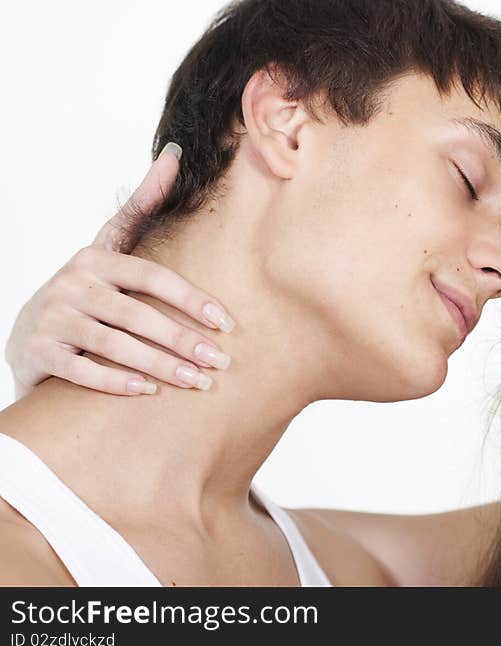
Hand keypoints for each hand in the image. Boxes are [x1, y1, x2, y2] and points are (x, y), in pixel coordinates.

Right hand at [5, 144, 235, 397]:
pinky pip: (83, 369)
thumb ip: (140, 208)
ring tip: (197, 382)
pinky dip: (117, 381)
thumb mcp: (109, 249)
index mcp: (96, 258)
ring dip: (161, 366)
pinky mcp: (39, 351)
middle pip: (137, 314)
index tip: (226, 322)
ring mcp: (52, 317)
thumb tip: (173, 153)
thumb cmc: (86, 293)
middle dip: (182, 340)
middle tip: (219, 362)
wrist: (28, 339)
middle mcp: (72, 283)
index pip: (151, 275)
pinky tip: (149, 391)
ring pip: (115, 344)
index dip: (190, 298)